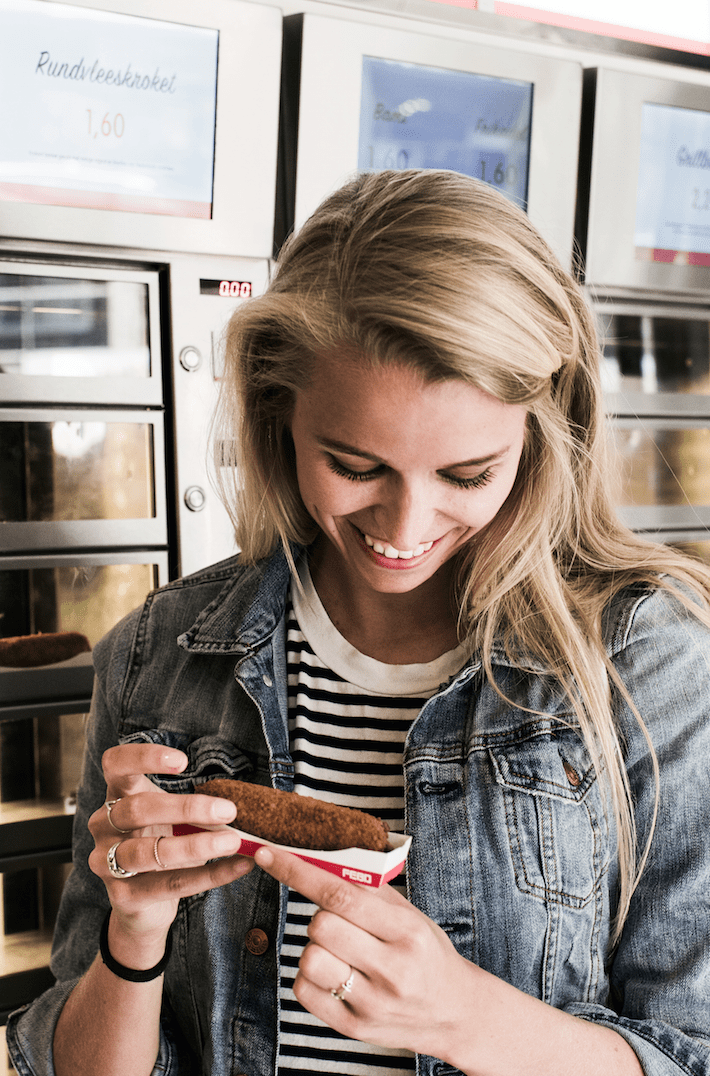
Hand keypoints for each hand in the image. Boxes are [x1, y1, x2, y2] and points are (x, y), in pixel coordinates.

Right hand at [88, 744, 252, 946]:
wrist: (144, 904)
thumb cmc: (161, 844)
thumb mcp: (172, 818)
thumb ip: (193, 807)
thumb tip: (238, 803)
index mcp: (116, 796)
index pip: (116, 764)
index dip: (143, 757)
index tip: (183, 761)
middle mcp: (103, 826)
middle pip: (138, 809)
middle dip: (187, 808)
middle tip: (228, 810)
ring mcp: (106, 863)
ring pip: (147, 852)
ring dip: (195, 845)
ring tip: (233, 842)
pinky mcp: (123, 896)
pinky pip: (169, 885)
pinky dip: (209, 876)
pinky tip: (238, 866)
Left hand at [254, 844, 475, 1061]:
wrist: (453, 1012)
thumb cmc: (427, 954)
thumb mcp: (411, 916)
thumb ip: (371, 889)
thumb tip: (324, 858)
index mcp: (407, 932)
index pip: (341, 894)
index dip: (298, 871)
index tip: (269, 855)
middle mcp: (392, 969)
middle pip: (321, 926)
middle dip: (320, 916)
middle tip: (341, 922)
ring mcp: (372, 1002)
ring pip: (310, 959)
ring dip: (315, 948)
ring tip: (339, 951)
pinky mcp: (354, 1027)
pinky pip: (303, 991)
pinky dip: (309, 977)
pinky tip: (334, 973)